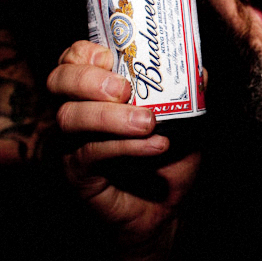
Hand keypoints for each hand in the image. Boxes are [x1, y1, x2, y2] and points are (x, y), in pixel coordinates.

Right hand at [47, 40, 200, 250]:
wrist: (166, 208)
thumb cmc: (169, 159)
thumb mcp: (187, 121)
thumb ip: (190, 94)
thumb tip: (202, 71)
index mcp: (96, 91)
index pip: (74, 58)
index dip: (86, 52)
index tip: (112, 56)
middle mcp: (76, 111)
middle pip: (59, 81)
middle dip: (89, 79)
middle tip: (125, 89)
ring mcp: (71, 143)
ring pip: (70, 118)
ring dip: (111, 116)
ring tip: (148, 122)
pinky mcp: (77, 174)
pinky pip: (91, 154)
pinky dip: (125, 146)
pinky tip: (155, 146)